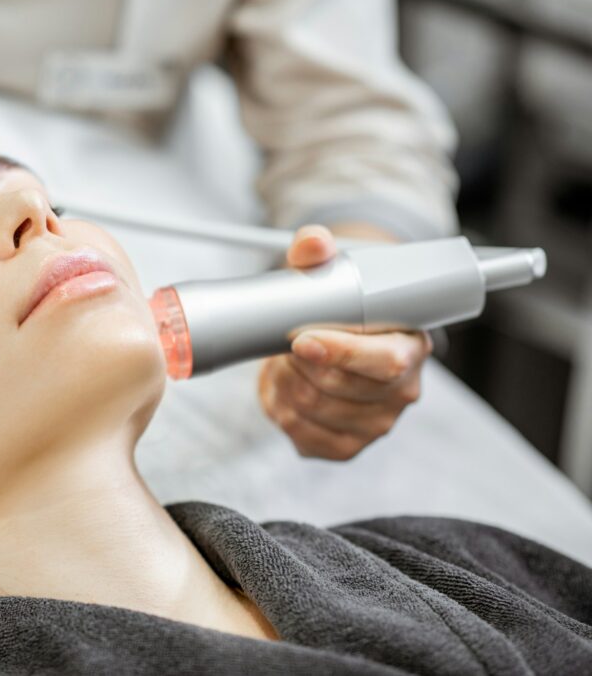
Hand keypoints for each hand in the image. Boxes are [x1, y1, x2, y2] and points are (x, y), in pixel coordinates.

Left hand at [257, 225, 432, 459]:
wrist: (338, 338)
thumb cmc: (340, 309)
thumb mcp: (332, 273)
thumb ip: (317, 250)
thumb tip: (313, 243)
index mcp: (412, 347)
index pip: (384, 361)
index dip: (339, 353)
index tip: (301, 340)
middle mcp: (401, 392)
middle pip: (336, 388)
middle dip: (296, 363)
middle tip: (285, 341)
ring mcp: (376, 424)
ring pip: (310, 410)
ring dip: (283, 383)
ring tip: (285, 361)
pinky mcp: (346, 446)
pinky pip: (300, 435)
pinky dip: (279, 408)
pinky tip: (286, 387)